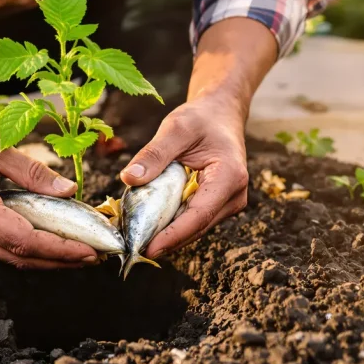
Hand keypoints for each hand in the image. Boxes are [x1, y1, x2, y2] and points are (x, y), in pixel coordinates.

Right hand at [0, 114, 98, 268]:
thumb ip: (31, 170)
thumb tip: (68, 191)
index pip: (26, 240)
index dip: (62, 249)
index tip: (90, 251)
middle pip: (23, 258)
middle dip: (62, 260)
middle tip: (96, 254)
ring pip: (13, 257)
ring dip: (48, 258)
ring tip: (81, 250)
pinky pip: (1, 248)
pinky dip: (30, 248)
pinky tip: (51, 239)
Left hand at [120, 97, 248, 256]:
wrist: (221, 114)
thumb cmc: (201, 118)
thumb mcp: (176, 128)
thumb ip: (154, 153)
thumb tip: (128, 178)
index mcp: (229, 177)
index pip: (198, 216)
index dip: (172, 236)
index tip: (147, 249)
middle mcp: (234, 196)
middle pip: (195, 227)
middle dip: (164, 240)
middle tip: (132, 248)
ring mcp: (228, 203)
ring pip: (193, 228)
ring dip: (166, 233)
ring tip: (136, 238)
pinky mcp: (218, 205)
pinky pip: (192, 219)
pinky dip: (171, 223)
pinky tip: (149, 224)